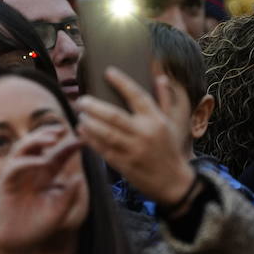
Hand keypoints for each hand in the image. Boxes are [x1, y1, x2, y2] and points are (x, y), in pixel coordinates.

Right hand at [0, 127, 84, 253]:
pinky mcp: (5, 182)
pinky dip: (28, 161)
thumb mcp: (58, 212)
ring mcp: (16, 174)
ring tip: (52, 138)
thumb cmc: (36, 228)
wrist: (15, 244)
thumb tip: (80, 177)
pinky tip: (41, 162)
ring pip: (24, 148)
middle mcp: (30, 171)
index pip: (57, 156)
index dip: (68, 146)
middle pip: (38, 144)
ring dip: (37, 140)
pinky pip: (15, 166)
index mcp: (44, 176)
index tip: (82, 140)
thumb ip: (68, 196)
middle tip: (63, 129)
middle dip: (49, 134)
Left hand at [75, 67, 194, 207]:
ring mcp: (134, 150)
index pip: (138, 96)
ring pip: (107, 134)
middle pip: (115, 116)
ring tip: (80, 114)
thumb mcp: (171, 122)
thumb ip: (164, 99)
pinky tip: (82, 131)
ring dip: (90, 123)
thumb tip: (160, 76)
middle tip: (81, 99)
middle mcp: (145, 133)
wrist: (173, 182)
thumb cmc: (169, 148)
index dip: (122, 83)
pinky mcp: (125, 165)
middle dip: (94, 106)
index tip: (108, 71)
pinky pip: (104, 150)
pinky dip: (91, 140)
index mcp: (156, 120)